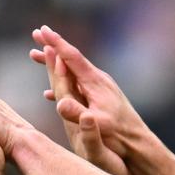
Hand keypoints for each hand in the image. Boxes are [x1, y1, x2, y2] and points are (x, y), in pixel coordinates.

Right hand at [28, 26, 149, 163]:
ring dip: (54, 64)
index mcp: (95, 82)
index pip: (72, 57)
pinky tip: (50, 92)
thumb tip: (59, 104)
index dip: (56, 44)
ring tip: (36, 56)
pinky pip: (76, 84)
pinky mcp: (100, 97)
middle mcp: (98, 80)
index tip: (42, 30)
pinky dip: (62, 82)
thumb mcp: (98, 125)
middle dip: (53, 47)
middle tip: (36, 34)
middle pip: (71, 59)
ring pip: (72, 71)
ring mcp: (99, 88)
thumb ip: (78, 114)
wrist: (139, 143)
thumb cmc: (120, 135)